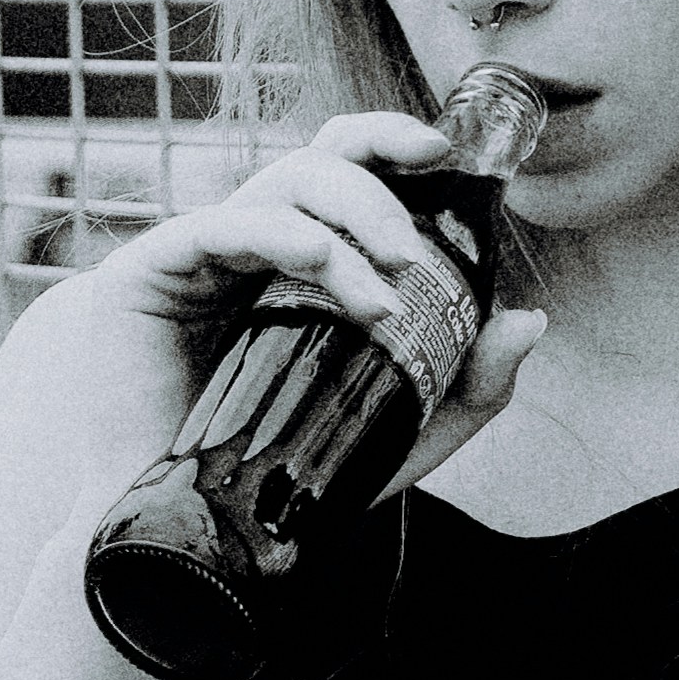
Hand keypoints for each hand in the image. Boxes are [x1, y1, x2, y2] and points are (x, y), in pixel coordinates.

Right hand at [46, 109, 546, 507]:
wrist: (186, 535)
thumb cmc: (279, 479)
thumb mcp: (397, 432)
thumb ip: (467, 385)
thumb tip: (530, 320)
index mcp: (302, 261)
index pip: (349, 171)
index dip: (394, 144)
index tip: (449, 155)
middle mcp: (253, 243)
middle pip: (320, 157)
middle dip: (381, 177)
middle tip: (417, 252)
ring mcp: (200, 253)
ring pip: (283, 184)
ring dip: (349, 221)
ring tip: (388, 293)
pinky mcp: (148, 272)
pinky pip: (222, 224)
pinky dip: (284, 236)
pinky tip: (326, 268)